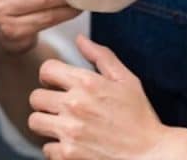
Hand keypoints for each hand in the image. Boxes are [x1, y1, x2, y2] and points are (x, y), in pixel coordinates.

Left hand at [28, 35, 173, 159]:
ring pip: (35, 122)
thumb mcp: (127, 81)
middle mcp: (74, 105)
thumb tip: (81, 39)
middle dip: (46, 102)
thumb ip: (101, 56)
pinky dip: (56, 149)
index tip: (56, 84)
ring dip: (47, 124)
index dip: (49, 76)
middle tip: (60, 108)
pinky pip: (46, 148)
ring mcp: (70, 131)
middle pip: (35, 97)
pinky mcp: (68, 155)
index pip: (46, 69)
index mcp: (87, 83)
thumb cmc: (141, 119)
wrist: (152, 156)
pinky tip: (73, 145)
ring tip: (63, 127)